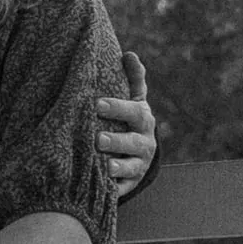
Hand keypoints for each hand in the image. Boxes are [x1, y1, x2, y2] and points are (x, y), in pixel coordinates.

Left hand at [100, 57, 155, 201]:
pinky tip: (104, 188)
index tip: (97, 104)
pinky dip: (115, 189)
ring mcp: (138, 165)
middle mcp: (144, 143)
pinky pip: (124, 188)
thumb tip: (129, 54)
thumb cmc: (128, 119)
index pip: (135, 111)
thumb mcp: (133, 99)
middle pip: (134, 142)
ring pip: (131, 168)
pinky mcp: (131, 184)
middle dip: (117, 140)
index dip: (118, 108)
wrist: (137, 152)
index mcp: (143, 119)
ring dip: (118, 166)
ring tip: (104, 166)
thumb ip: (133, 79)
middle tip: (97, 138)